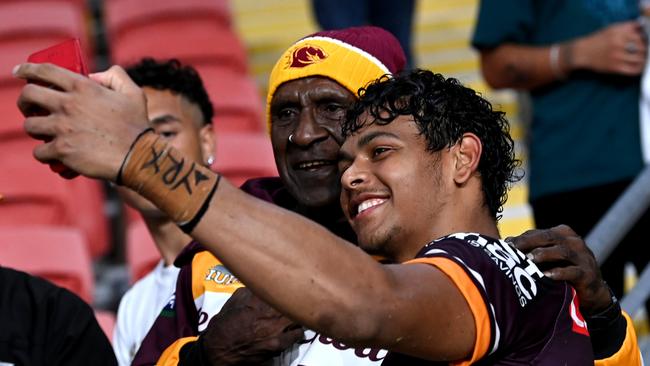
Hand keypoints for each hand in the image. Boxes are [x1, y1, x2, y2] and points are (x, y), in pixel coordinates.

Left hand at [14, 63, 148, 180]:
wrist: (138, 156)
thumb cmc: (137, 126)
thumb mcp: (133, 93)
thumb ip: (115, 76)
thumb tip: (94, 76)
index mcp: (83, 87)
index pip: (45, 70)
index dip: (27, 68)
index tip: (19, 71)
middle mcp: (68, 105)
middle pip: (28, 95)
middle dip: (25, 101)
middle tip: (31, 107)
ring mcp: (62, 128)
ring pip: (30, 125)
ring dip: (35, 129)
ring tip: (44, 133)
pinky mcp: (62, 150)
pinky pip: (39, 152)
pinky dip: (44, 154)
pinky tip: (52, 155)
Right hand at [200, 287, 303, 364]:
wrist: (219, 347)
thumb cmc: (226, 322)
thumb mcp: (236, 297)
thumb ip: (254, 289)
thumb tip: (264, 283)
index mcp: (261, 297)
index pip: (286, 286)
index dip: (292, 286)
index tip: (296, 286)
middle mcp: (271, 311)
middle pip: (296, 302)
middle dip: (299, 301)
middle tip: (303, 300)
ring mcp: (276, 328)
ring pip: (299, 318)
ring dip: (299, 316)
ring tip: (299, 316)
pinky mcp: (278, 344)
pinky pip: (297, 335)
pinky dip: (297, 332)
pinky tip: (295, 330)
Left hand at [506, 225, 611, 314]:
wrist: (591, 293)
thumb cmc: (562, 270)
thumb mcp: (547, 258)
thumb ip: (530, 249)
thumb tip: (505, 243)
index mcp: (562, 233)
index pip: (537, 233)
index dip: (520, 239)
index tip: (503, 245)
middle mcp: (574, 241)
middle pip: (548, 238)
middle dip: (528, 243)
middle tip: (512, 250)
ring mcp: (583, 256)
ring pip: (561, 252)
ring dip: (543, 255)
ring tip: (527, 261)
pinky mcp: (587, 273)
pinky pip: (572, 271)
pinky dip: (558, 273)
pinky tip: (546, 276)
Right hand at [572, 20, 646, 75]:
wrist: (582, 52)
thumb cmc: (597, 40)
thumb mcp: (611, 28)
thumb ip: (627, 27)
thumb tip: (642, 27)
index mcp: (618, 33)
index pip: (640, 36)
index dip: (646, 39)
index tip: (645, 42)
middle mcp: (618, 44)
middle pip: (642, 47)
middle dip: (646, 49)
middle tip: (645, 51)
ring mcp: (617, 56)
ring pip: (640, 59)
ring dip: (644, 59)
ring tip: (643, 59)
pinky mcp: (614, 67)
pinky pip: (633, 69)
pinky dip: (639, 69)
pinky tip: (639, 67)